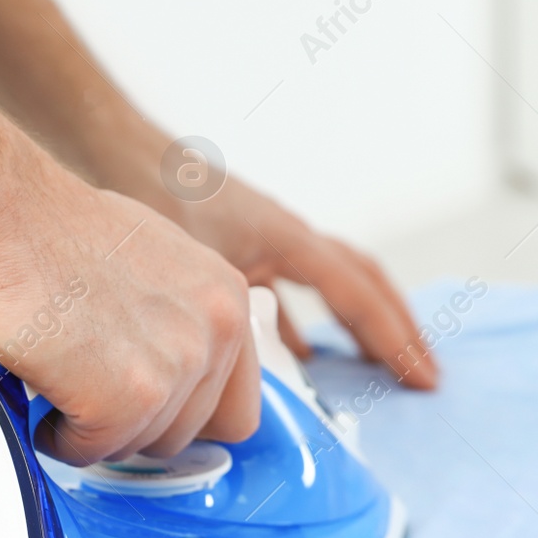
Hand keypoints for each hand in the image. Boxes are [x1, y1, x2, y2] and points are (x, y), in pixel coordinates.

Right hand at [0, 175, 259, 464]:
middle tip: (93, 391)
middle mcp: (212, 334)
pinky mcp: (123, 402)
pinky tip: (43, 397)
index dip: (188, 416)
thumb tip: (181, 358)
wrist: (1, 216)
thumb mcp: (156, 258)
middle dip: (135, 422)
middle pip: (186, 434)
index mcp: (226, 298)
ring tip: (63, 383)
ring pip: (139, 446)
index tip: (156, 412)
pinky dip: (60, 438)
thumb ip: (184, 314)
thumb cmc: (55, 226)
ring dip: (96, 428)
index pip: (238, 407)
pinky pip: (92, 452)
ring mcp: (172, 370)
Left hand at [154, 178, 438, 389]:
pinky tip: (301, 357)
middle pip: (363, 282)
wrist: (114, 147)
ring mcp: (267, 240)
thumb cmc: (152, 193)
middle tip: (424, 371)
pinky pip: (291, 290)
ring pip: (333, 284)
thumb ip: (221, 324)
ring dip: (359, 323)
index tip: (422, 377)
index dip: (392, 339)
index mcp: (286, 237)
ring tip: (381, 365)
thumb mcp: (191, 267)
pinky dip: (305, 324)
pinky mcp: (241, 247)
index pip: (357, 294)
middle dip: (397, 327)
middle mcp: (287, 235)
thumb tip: (241, 391)